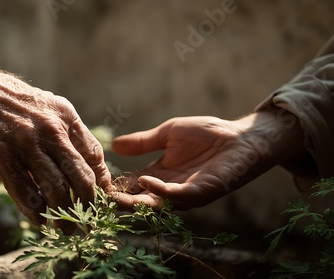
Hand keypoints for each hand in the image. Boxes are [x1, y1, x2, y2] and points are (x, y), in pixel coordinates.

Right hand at [0, 72, 111, 233]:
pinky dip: (35, 213)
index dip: (101, 182)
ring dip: (63, 214)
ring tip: (65, 229)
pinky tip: (40, 221)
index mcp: (66, 116)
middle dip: (88, 204)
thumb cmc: (11, 104)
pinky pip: (25, 192)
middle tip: (87, 221)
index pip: (94, 155)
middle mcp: (51, 129)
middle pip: (81, 176)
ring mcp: (26, 143)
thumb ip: (65, 135)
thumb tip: (82, 171)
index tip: (99, 199)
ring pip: (56, 188)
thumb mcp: (46, 108)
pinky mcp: (2, 155)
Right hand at [109, 108, 305, 210]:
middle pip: (140, 199)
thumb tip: (113, 145)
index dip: (116, 183)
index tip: (95, 180)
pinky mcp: (202, 191)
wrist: (240, 136)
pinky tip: (146, 179)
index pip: (132, 184)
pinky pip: (178, 195)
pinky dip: (161, 190)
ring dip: (135, 201)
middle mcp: (170, 188)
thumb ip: (143, 142)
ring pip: (156, 203)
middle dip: (121, 200)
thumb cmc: (207, 133)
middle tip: (100, 196)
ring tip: (116, 195)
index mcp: (160, 174)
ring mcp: (185, 192)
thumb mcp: (167, 134)